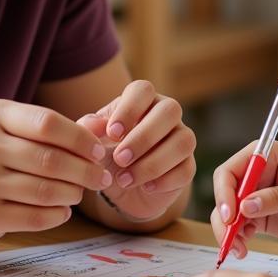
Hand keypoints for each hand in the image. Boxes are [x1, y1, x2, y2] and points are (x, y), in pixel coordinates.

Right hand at [0, 99, 110, 239]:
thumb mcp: (15, 126)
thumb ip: (59, 127)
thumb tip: (104, 128)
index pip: (48, 123)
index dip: (81, 139)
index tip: (99, 151)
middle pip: (50, 159)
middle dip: (85, 171)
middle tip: (101, 177)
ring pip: (45, 190)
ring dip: (73, 193)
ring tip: (80, 192)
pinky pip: (33, 218)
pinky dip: (57, 215)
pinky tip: (63, 209)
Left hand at [78, 80, 195, 221]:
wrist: (122, 185)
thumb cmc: (107, 151)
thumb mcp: (93, 140)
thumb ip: (89, 128)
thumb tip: (93, 125)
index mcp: (143, 100)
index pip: (143, 90)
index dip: (129, 109)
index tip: (112, 133)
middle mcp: (167, 114)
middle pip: (170, 111)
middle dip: (143, 137)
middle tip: (119, 158)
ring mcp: (181, 138)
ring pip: (183, 141)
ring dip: (153, 163)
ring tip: (125, 179)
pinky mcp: (188, 166)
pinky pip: (186, 170)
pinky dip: (165, 180)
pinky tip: (145, 187)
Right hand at [211, 142, 277, 260]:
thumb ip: (274, 199)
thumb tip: (245, 206)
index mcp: (264, 156)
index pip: (231, 170)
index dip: (225, 192)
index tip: (230, 215)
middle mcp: (254, 173)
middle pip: (224, 192)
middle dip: (223, 216)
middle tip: (229, 238)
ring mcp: (253, 194)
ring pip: (226, 212)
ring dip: (227, 231)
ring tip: (238, 249)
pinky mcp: (255, 214)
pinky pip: (236, 226)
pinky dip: (235, 238)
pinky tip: (243, 247)